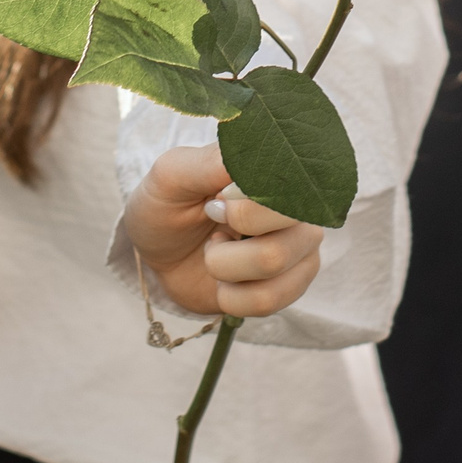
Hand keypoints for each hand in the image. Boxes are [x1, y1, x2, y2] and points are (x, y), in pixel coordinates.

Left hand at [124, 143, 323, 318]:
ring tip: (215, 254)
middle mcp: (298, 206)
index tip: (214, 206)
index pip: (284, 187)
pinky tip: (226, 281)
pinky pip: (269, 301)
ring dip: (224, 267)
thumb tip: (249, 161)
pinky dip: (231, 297)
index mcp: (274, 169)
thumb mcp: (172, 176)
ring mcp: (301, 247)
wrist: (160, 254)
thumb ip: (210, 164)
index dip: (241, 208)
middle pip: (281, 235)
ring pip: (272, 265)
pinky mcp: (293, 284)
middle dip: (225, 246)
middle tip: (213, 231)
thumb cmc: (167, 205)